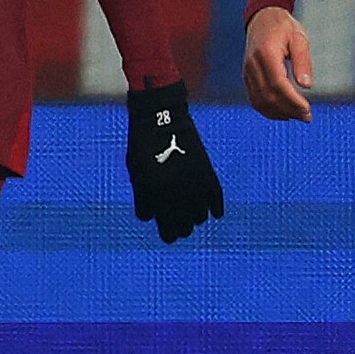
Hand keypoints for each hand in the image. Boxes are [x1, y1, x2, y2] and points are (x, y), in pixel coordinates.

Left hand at [125, 81, 223, 241]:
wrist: (162, 117)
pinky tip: (214, 213)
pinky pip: (216, 199)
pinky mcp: (207, 172)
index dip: (168, 235)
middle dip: (181, 228)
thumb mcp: (137, 174)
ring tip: (191, 215)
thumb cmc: (143, 146)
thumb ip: (143, 199)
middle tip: (178, 227)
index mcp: (158, 195)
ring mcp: (195, 183)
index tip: (168, 236)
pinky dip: (216, 208)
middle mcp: (179, 193)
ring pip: (201, 216)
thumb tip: (150, 218)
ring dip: (196, 218)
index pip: (168, 229)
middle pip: (186, 226)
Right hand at [243, 5, 313, 120]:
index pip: (278, 84)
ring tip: (297, 116)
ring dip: (279, 113)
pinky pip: (255, 98)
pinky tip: (283, 113)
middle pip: (268, 96)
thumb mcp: (299, 38)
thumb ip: (303, 61)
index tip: (307, 109)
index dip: (292, 100)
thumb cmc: (283, 26)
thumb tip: (307, 86)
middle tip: (307, 116)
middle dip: (289, 110)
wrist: (262, 16)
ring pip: (260, 101)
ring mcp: (247, 71)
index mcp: (266, 54)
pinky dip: (268, 110)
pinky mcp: (247, 76)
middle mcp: (253, 65)